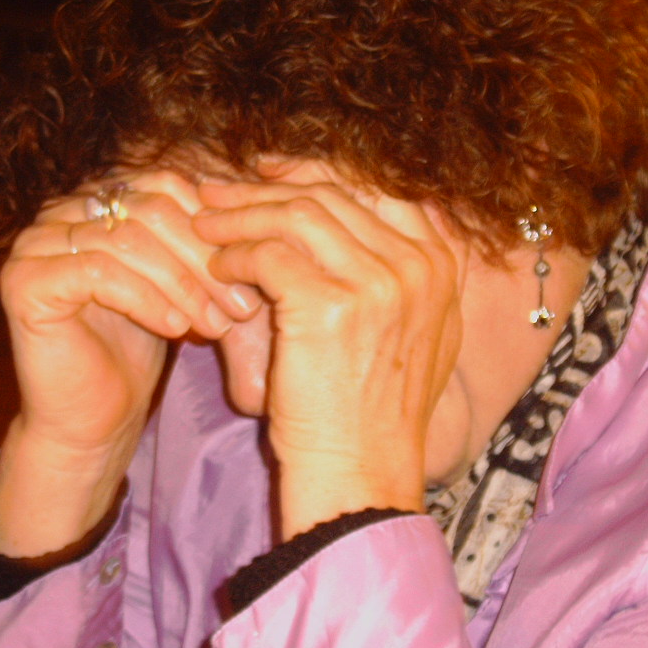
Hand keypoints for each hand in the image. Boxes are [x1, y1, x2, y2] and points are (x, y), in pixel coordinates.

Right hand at [0, 170, 260, 554]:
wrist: (94, 418)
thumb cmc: (145, 347)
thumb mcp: (188, 283)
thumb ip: (211, 241)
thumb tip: (270, 208)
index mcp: (101, 196)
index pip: (170, 184)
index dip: (219, 225)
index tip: (260, 269)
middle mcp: (63, 208)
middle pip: (151, 205)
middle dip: (207, 257)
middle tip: (244, 304)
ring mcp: (36, 240)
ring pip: (129, 239)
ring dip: (184, 283)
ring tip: (218, 324)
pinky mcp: (24, 280)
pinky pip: (98, 272)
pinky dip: (147, 299)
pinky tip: (177, 330)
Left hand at [193, 173, 463, 537]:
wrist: (363, 475)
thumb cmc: (375, 414)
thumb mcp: (423, 337)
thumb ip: (414, 278)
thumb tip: (390, 220)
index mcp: (441, 267)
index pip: (375, 188)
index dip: (316, 172)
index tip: (271, 173)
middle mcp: (418, 266)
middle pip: (332, 194)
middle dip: (268, 186)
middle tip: (221, 190)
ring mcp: (379, 283)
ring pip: (297, 214)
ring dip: (243, 213)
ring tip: (206, 222)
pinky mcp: (330, 305)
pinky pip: (269, 254)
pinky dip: (235, 254)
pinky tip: (217, 267)